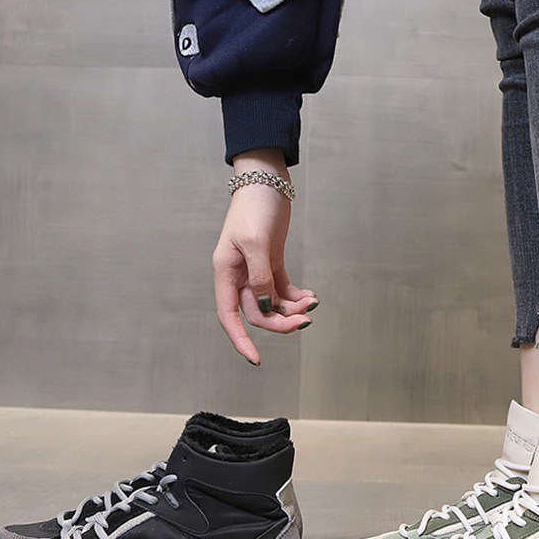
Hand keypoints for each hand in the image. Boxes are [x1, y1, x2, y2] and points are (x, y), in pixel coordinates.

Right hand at [212, 149, 316, 364]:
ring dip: (292, 310)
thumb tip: (265, 306)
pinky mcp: (272, 263)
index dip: (240, 340)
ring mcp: (256, 271)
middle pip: (257, 313)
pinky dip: (296, 298)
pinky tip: (312, 298)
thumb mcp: (256, 242)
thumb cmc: (255, 206)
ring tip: (312, 304)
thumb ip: (260, 277)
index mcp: (226, 272)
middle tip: (305, 321)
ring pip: (272, 304)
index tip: (255, 359)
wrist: (267, 179)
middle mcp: (238, 276)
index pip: (229, 316)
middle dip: (280, 322)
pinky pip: (283, 291)